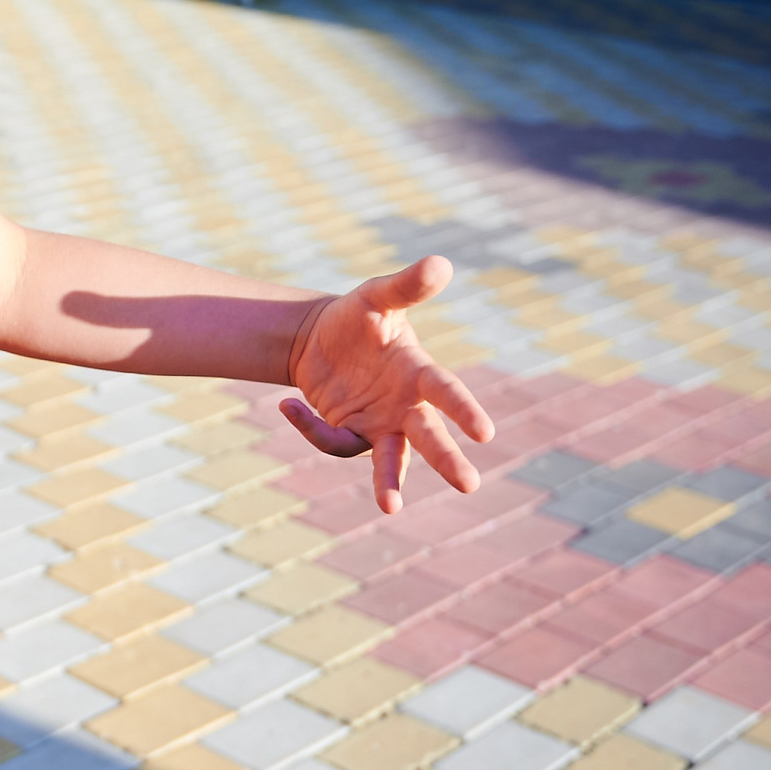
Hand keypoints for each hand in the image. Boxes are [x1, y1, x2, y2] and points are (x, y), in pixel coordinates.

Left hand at [282, 255, 495, 514]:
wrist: (320, 336)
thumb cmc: (360, 316)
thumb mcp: (377, 297)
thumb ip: (406, 286)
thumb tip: (440, 263)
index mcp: (419, 372)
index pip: (446, 392)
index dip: (464, 410)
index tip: (484, 433)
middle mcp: (406, 405)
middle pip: (429, 436)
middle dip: (447, 459)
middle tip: (469, 484)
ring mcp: (379, 424)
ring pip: (390, 458)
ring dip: (390, 481)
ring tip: (390, 506)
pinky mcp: (350, 433)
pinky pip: (337, 442)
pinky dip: (311, 431)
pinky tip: (286, 406)